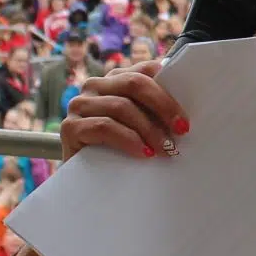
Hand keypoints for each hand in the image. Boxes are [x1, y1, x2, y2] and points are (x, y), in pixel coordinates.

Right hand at [62, 64, 186, 159]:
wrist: (87, 185)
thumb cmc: (120, 152)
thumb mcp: (142, 128)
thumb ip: (155, 112)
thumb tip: (184, 113)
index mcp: (115, 79)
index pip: (146, 70)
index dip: (168, 91)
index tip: (186, 116)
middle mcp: (95, 85)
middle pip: (134, 84)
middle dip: (163, 106)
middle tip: (182, 130)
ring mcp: (80, 104)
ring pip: (121, 106)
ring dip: (149, 129)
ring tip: (165, 149)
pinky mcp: (69, 127)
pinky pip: (104, 127)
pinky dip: (128, 140)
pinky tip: (144, 153)